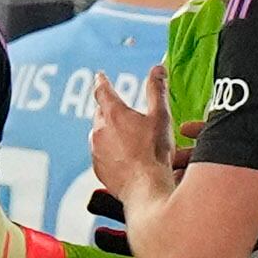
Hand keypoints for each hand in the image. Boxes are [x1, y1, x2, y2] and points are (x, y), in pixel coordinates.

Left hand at [91, 59, 176, 214]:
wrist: (146, 188)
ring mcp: (96, 150)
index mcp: (114, 114)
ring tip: (128, 140)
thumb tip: (157, 69)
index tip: (100, 77)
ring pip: (99, 135)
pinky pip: (101, 154)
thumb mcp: (161, 116)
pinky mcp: (98, 168)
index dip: (102, 82)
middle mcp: (99, 130)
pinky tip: (124, 158)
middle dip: (109, 110)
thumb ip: (157, 90)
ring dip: (110, 133)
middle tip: (122, 114)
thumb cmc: (154, 153)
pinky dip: (109, 152)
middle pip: (100, 113)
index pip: (103, 91)